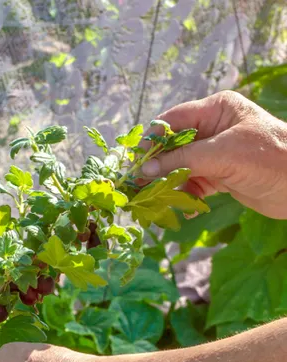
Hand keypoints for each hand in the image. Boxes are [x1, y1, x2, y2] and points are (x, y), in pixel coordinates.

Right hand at [140, 91, 286, 218]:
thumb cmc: (269, 158)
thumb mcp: (222, 154)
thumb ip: (182, 160)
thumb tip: (145, 169)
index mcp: (216, 110)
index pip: (174, 120)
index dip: (152, 139)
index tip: (134, 159)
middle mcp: (214, 129)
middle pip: (174, 146)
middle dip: (157, 165)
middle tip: (137, 183)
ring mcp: (218, 154)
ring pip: (182, 167)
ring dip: (170, 183)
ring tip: (157, 200)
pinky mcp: (222, 176)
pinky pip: (195, 184)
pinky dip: (187, 196)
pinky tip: (185, 207)